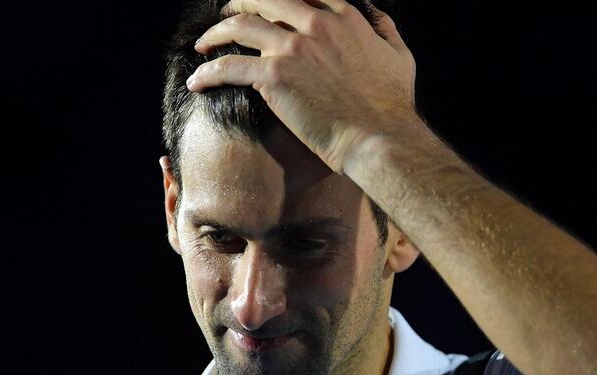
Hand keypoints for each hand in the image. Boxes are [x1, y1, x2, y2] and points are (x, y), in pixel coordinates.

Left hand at [188, 0, 416, 173]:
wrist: (379, 138)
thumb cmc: (392, 107)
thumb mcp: (399, 57)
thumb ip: (386, 31)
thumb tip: (379, 19)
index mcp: (344, 17)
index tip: (264, 5)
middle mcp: (316, 24)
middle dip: (241, 2)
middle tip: (226, 14)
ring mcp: (293, 47)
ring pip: (240, 25)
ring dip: (216, 32)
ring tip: (203, 44)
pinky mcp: (275, 76)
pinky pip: (229, 66)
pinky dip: (208, 73)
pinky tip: (197, 82)